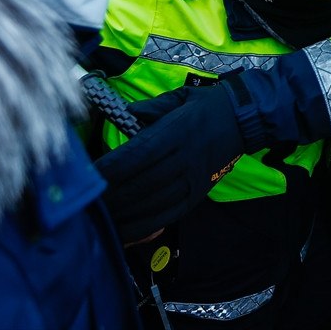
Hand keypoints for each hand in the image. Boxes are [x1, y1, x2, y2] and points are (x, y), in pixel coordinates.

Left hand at [95, 85, 242, 242]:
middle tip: (84, 203)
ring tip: (100, 220)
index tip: (87, 176)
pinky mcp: (199, 194)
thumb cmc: (207, 105)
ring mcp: (193, 179)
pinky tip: (127, 231)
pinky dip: (146, 226)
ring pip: (153, 204)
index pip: (137, 155)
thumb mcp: (178, 98)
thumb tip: (123, 114)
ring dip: (123, 214)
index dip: (110, 169)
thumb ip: (149, 108)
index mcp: (176, 131)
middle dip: (110, 196)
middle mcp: (184, 158)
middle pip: (140, 184)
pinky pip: (169, 215)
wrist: (246, 118)